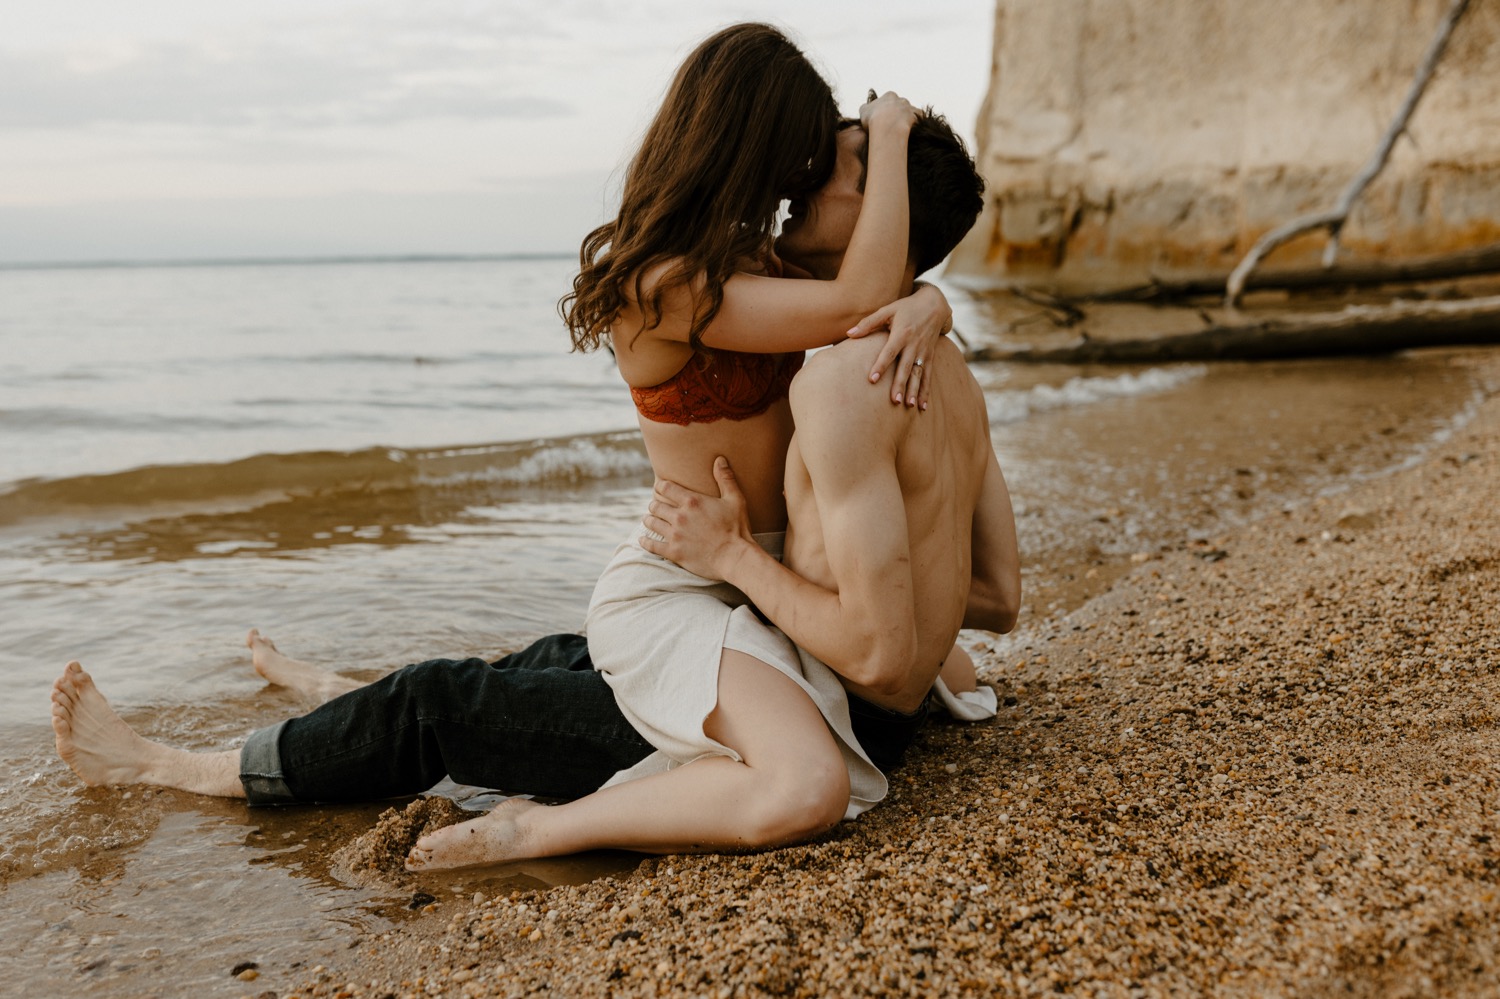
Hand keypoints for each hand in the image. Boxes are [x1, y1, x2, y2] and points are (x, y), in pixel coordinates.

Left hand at [639, 457, 753, 578]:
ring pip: (651, 523)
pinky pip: (652, 545)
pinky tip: (642, 540)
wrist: (735, 556)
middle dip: (655, 504)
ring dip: (649, 520)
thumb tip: (719, 459)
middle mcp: (680, 516)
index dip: (660, 486)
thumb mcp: (735, 500)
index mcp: (692, 501)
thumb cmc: (737, 528)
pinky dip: (645, 542)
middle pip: (655, 505)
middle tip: (655, 506)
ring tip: (649, 520)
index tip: (659, 487)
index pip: (666, 488)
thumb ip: (725, 479)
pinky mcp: (674, 552)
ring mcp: (675, 535)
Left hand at [846, 283, 950, 408]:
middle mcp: (914, 345)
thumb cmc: (906, 308)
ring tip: (909, 406)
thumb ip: (868, 323)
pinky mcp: (930, 357)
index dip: (881, 365)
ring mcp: (923, 352)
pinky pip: (928, 376)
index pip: (890, 352)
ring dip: (914, 391)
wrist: (935, 304)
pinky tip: (922, 407)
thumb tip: (849, 333)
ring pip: (918, 374)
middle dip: (900, 384)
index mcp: (901, 334)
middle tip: (894, 400)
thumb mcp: (887, 310)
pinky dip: (926, 391)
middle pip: (905, 367)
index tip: (872, 379)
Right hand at [859, 90, 917, 133]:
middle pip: (900, 106)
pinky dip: (915, 124)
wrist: (888, 127)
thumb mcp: (863, 111)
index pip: (888, 101)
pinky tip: (909, 131)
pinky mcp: (918, 116)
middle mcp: (901, 99)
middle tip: (891, 126)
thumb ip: (865, 108)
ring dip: (905, 119)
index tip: (882, 120)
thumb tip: (866, 107)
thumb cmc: (874, 119)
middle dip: (897, 114)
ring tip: (899, 131)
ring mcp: (910, 107)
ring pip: (909, 112)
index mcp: (889, 96)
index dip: (885, 111)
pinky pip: (918, 119)